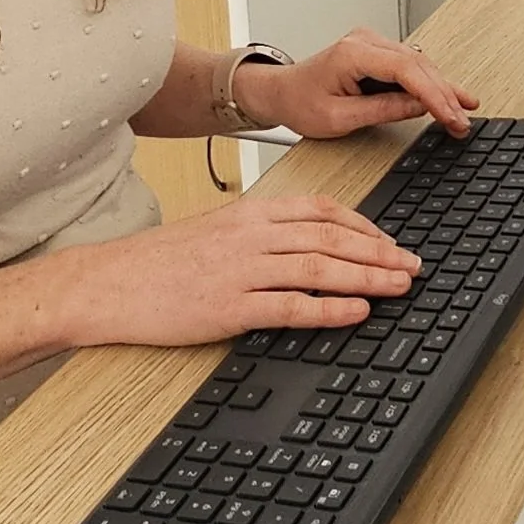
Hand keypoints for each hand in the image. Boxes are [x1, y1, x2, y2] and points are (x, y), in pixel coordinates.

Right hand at [64, 194, 422, 346]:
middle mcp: (250, 235)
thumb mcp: (216, 232)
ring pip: (318, 267)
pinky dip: (327, 308)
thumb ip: (260, 235)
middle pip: (329, 238)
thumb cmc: (160, 261)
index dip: (364, 226)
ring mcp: (240, 270)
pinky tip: (355, 312)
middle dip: (379, 252)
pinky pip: (288, 306)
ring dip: (366, 276)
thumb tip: (308, 247)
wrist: (110, 282)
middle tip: (413, 266)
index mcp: (250, 213)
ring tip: (399, 286)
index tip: (390, 241)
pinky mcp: (228, 306)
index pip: (321, 211)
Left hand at [235, 27, 478, 140]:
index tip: (450, 115)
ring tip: (464, 111)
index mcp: (352, 53)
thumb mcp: (339, 118)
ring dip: (441, 88)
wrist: (281, 92)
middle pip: (417, 64)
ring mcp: (371, 44)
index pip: (405, 70)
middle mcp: (364, 41)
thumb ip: (382, 110)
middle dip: (444, 93)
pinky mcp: (375, 54)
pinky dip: (429, 84)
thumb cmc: (299, 102)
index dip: (433, 94)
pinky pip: (409, 67)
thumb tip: (419, 107)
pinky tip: (449, 97)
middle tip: (463, 120)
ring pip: (418, 64)